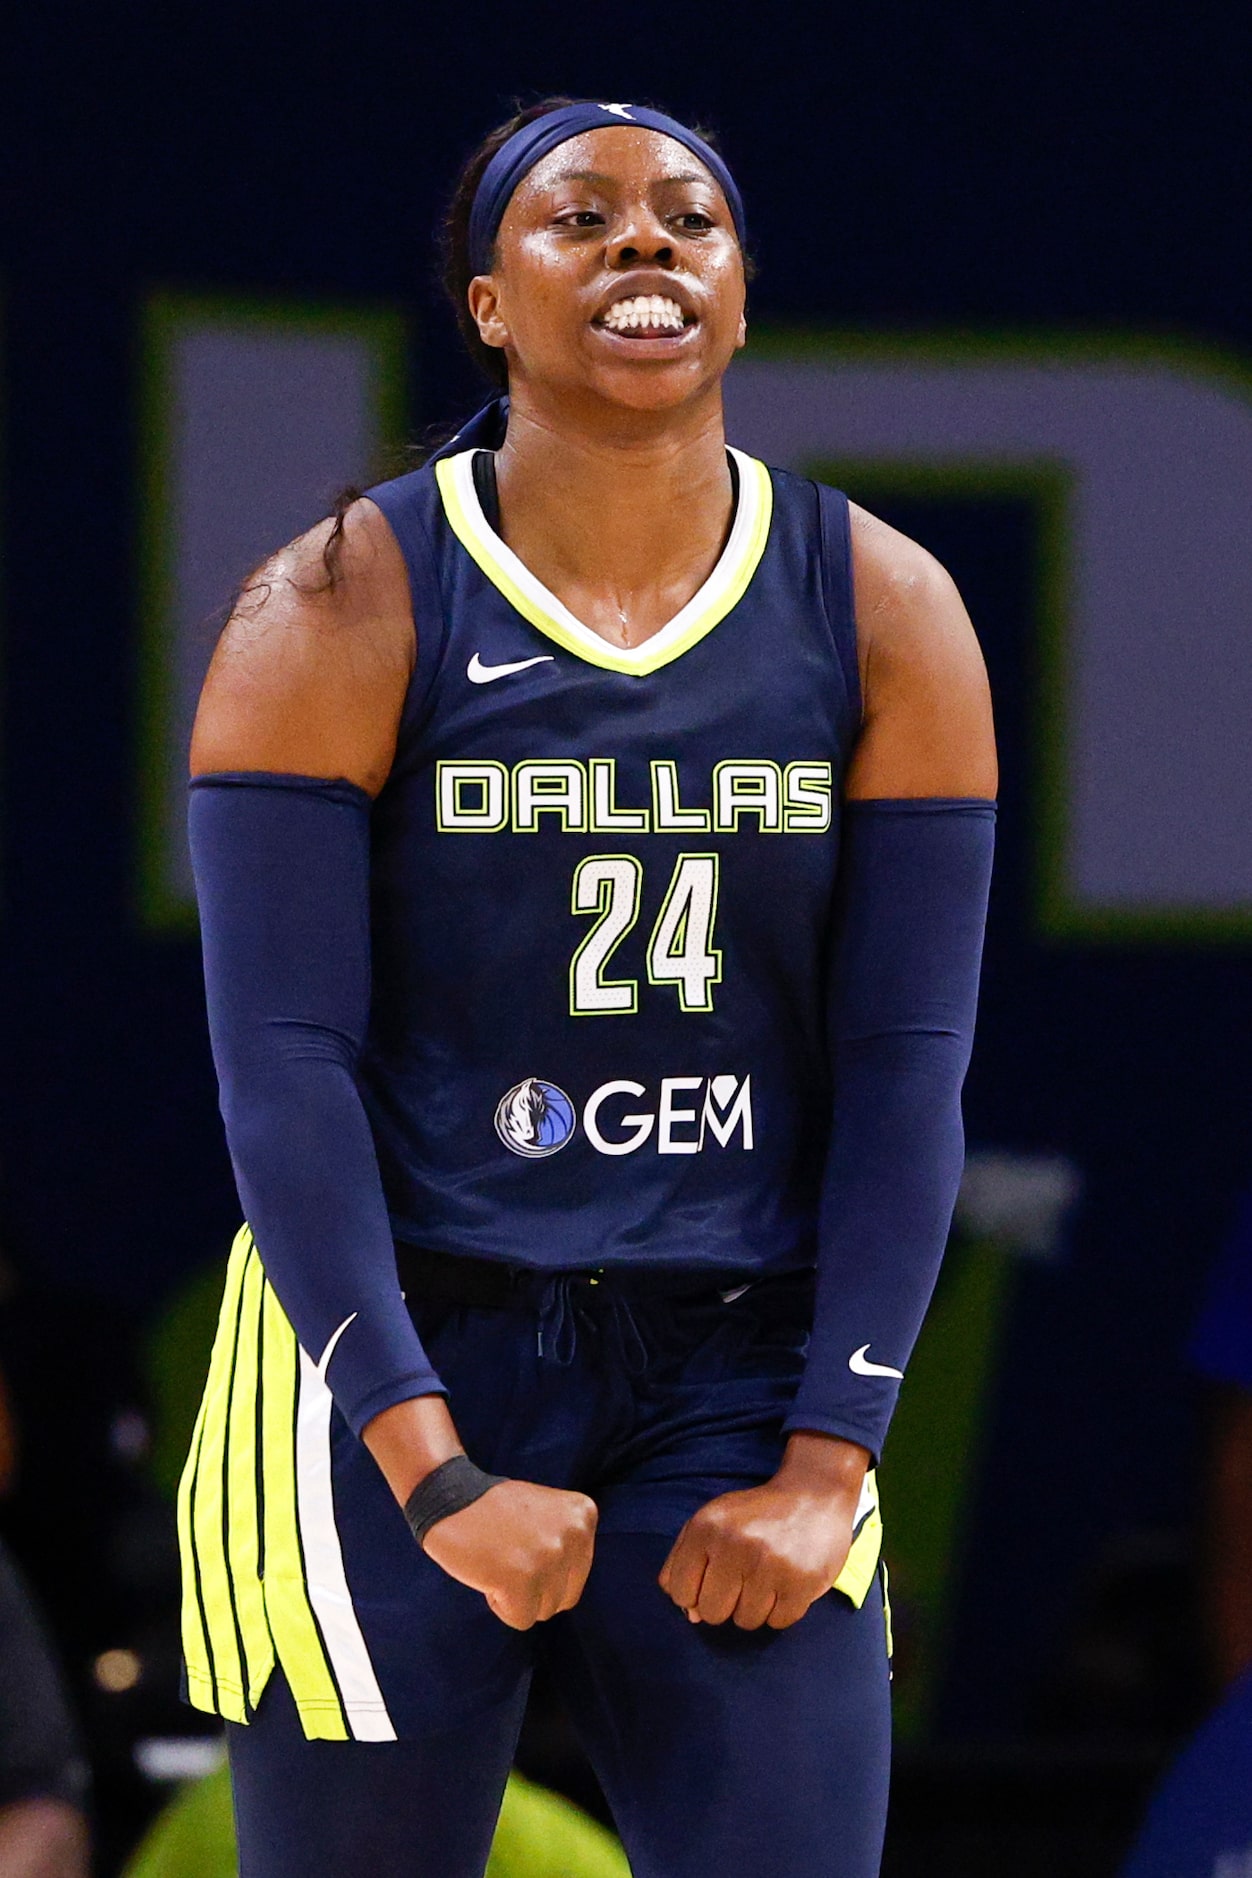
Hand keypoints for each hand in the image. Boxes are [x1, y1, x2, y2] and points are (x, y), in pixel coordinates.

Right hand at [422, 1478, 597, 1629]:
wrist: (449, 1496)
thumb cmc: (494, 1510)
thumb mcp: (548, 1513)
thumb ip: (566, 1544)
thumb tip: (568, 1589)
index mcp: (584, 1515)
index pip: (576, 1576)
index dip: (544, 1571)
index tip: (522, 1544)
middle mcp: (574, 1535)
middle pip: (563, 1598)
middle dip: (533, 1588)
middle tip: (507, 1555)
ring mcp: (549, 1557)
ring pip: (542, 1612)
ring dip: (516, 1596)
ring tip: (498, 1561)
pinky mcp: (522, 1580)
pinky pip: (521, 1619)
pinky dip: (500, 1605)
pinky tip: (489, 1574)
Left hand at [658, 1433, 868, 1630]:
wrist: (813, 1494)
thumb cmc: (756, 1515)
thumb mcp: (711, 1521)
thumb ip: (685, 1561)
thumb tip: (689, 1614)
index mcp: (706, 1527)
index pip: (679, 1592)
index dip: (694, 1595)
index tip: (711, 1581)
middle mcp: (735, 1544)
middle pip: (711, 1613)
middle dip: (725, 1604)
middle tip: (743, 1580)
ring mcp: (769, 1564)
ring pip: (745, 1621)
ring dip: (755, 1607)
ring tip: (767, 1578)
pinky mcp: (801, 1582)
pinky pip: (777, 1623)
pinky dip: (781, 1610)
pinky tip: (787, 1583)